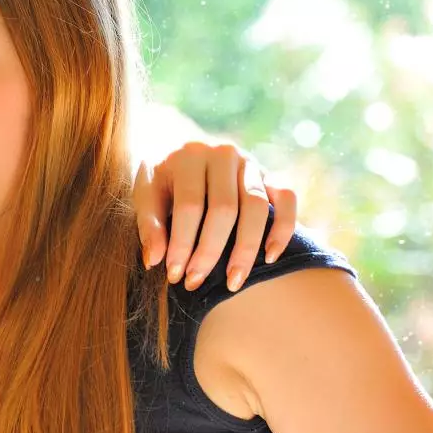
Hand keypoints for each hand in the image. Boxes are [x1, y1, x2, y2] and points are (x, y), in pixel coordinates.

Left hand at [133, 142, 296, 292]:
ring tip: (233, 281)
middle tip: (196, 282)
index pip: (190, 206)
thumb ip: (149, 224)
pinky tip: (270, 257)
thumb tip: (155, 260)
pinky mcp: (269, 174)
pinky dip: (283, 228)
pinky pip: (287, 198)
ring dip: (246, 249)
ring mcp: (250, 162)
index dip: (183, 244)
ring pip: (257, 207)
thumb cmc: (161, 179)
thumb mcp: (144, 194)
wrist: (180, 150)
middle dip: (210, 252)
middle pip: (224, 209)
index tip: (175, 275)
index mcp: (189, 155)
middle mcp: (223, 154)